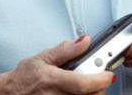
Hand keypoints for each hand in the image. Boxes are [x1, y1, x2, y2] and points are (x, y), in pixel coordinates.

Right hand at [0, 36, 114, 94]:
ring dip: (92, 94)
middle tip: (99, 78)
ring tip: (88, 85)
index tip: (108, 74)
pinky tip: (79, 92)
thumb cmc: (23, 78)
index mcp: (52, 80)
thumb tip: (84, 41)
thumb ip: (65, 50)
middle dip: (99, 87)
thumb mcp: (42, 58)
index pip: (82, 83)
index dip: (99, 80)